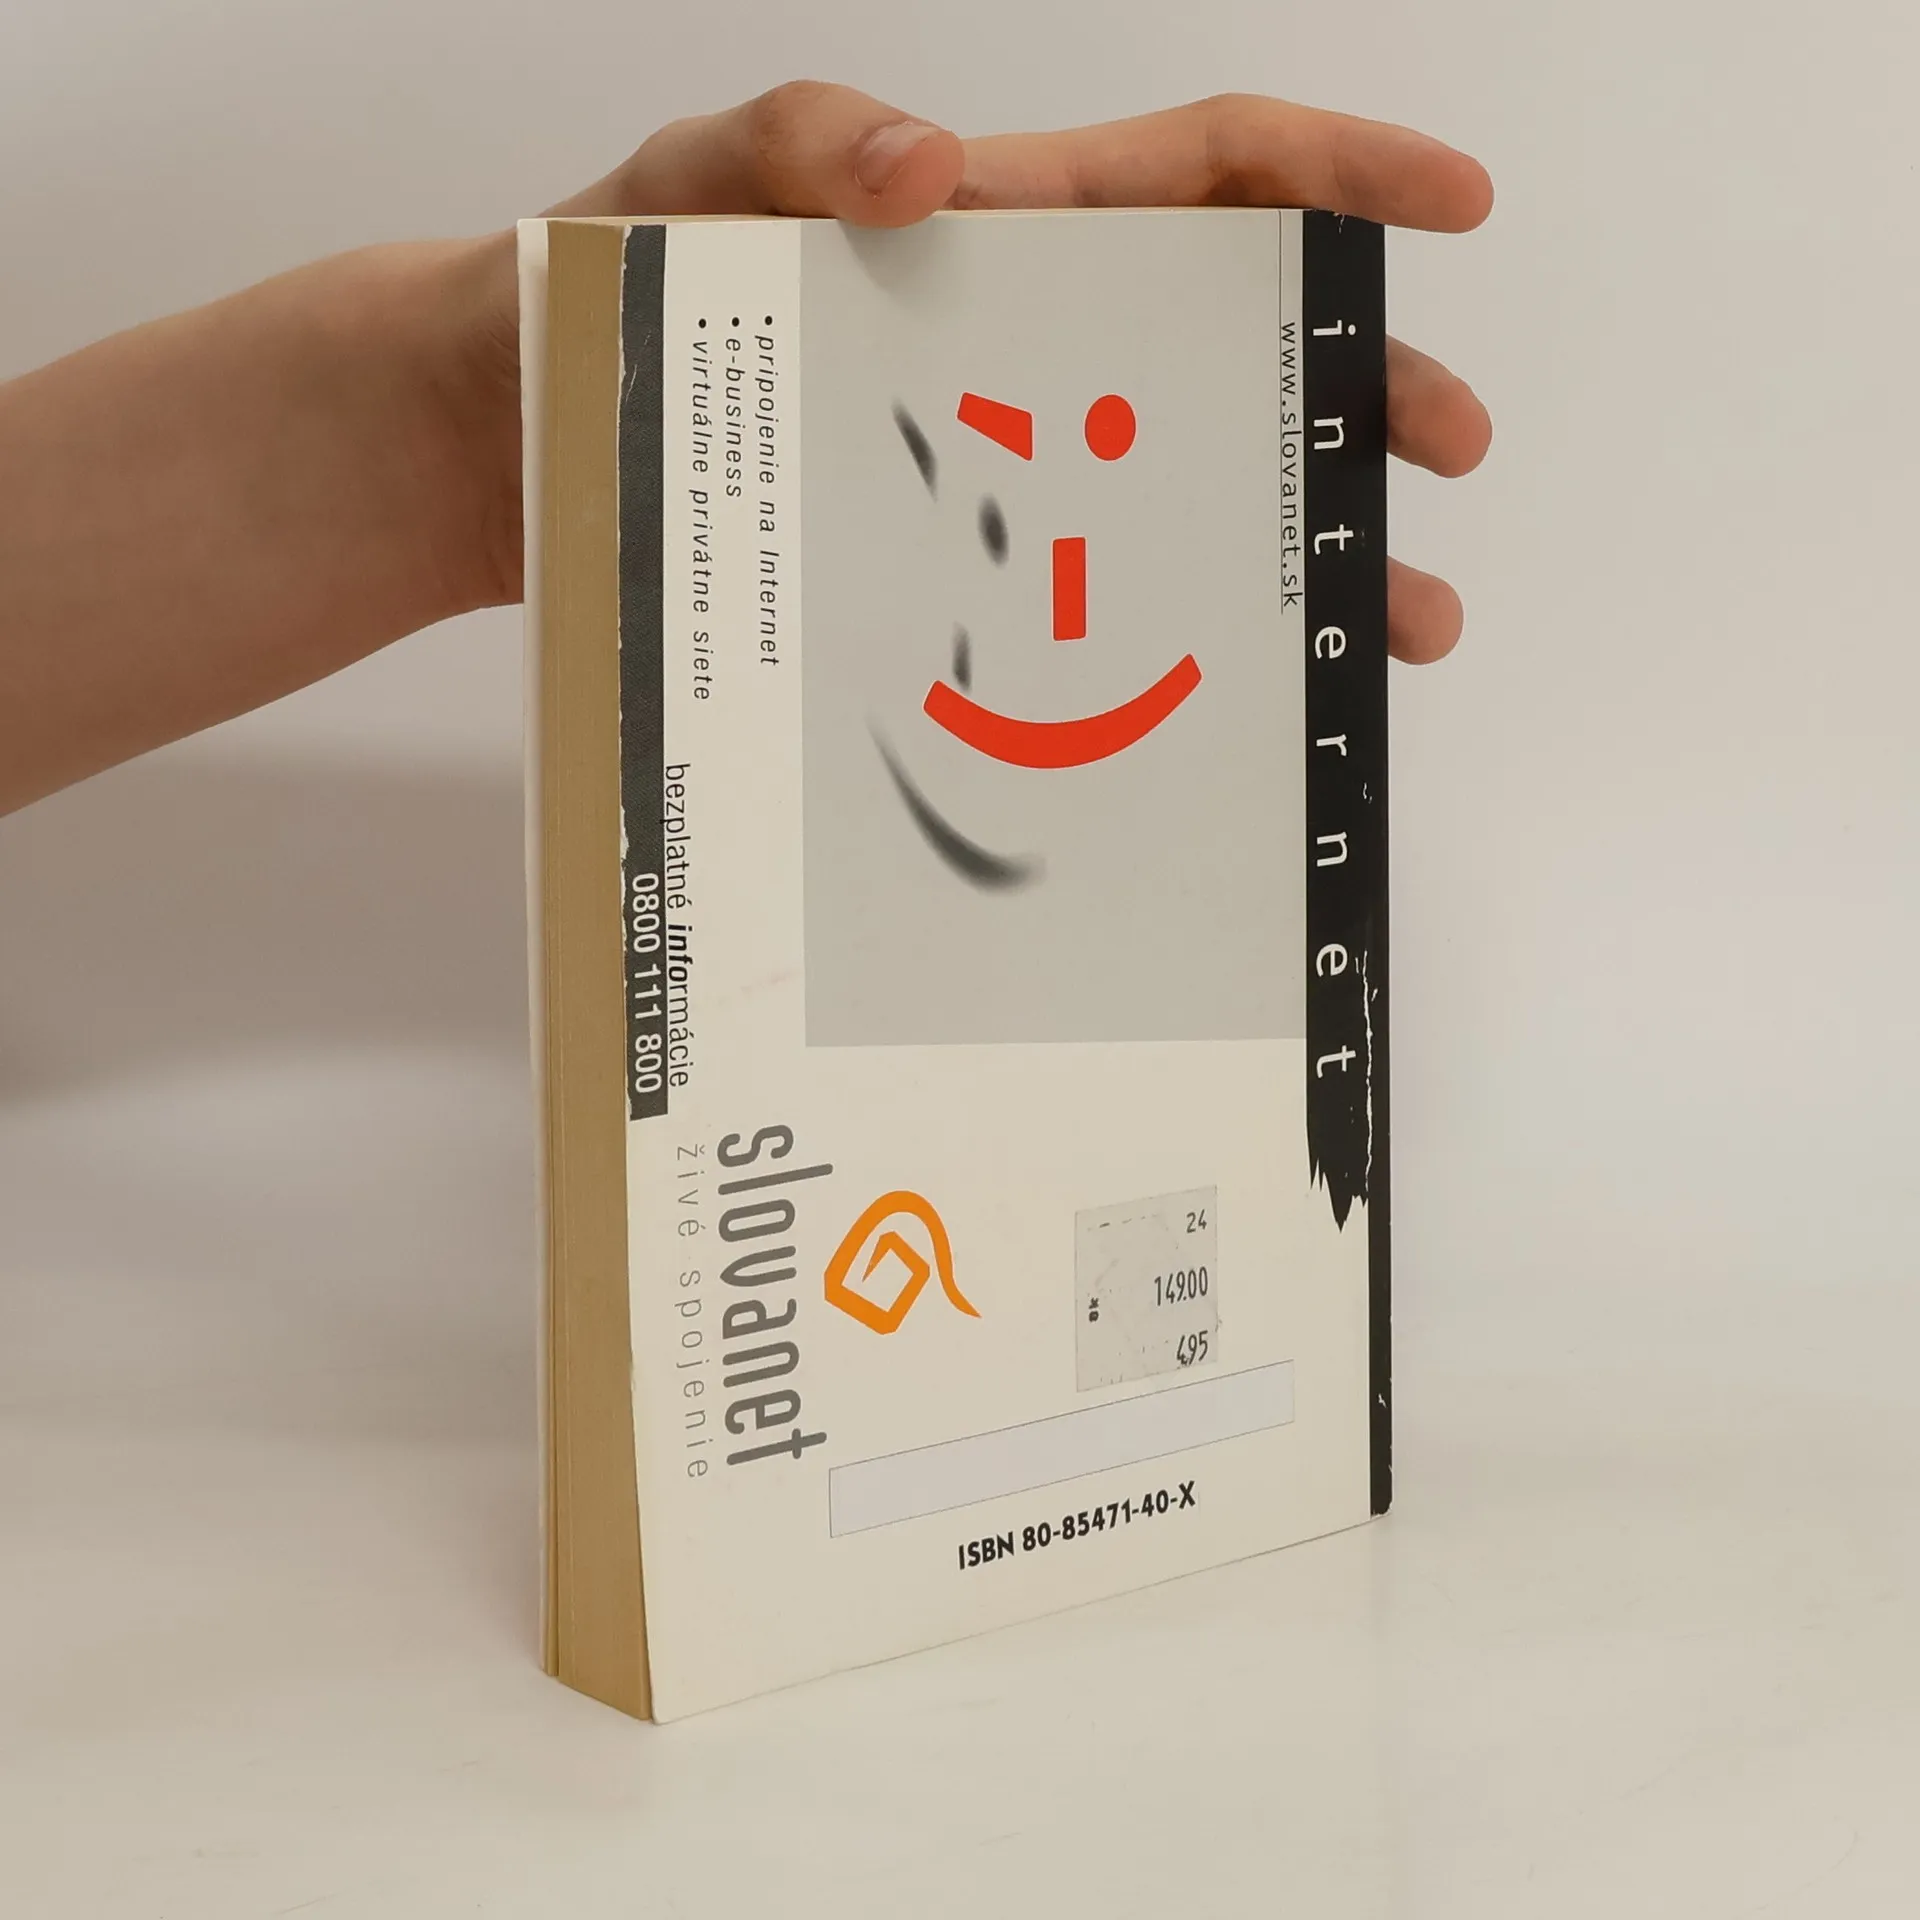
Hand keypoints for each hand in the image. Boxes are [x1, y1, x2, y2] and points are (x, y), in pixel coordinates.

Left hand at [501, 83, 1492, 663]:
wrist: (496, 452)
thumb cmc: (585, 300)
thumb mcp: (683, 187)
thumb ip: (797, 147)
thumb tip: (936, 169)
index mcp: (1001, 230)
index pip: (1206, 173)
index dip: (1340, 176)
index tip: (1452, 206)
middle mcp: (1021, 346)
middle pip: (1240, 347)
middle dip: (1361, 387)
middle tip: (1442, 455)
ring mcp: (990, 460)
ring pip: (1184, 490)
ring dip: (1299, 546)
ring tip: (1392, 622)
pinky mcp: (941, 561)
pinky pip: (1085, 586)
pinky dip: (1167, 634)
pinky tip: (1217, 697)